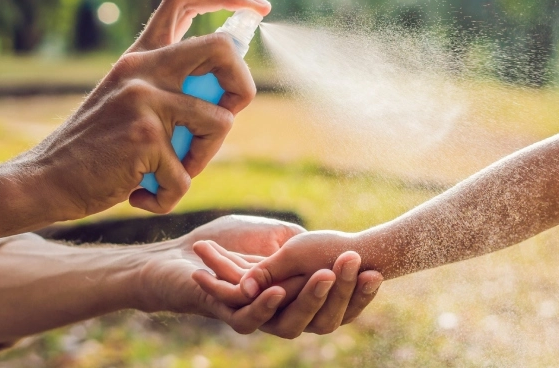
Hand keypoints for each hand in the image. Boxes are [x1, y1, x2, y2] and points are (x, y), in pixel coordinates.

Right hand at [20, 0, 271, 218]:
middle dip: (243, 86)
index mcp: (140, 56)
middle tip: (227, 116)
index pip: (184, 0)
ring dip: (204, 159)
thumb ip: (170, 88)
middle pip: (222, 49)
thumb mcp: (129, 102)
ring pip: (221, 122)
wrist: (46, 179)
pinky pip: (188, 175)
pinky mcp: (145, 137)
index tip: (257, 7)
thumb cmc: (97, 149)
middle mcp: (142, 69)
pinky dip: (170, 196)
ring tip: (170, 172)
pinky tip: (142, 194)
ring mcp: (144, 100)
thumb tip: (230, 92)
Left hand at [133, 216, 382, 337]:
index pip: (339, 304)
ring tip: (324, 275)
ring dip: (308, 297)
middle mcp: (282, 315)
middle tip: (354, 263)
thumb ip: (304, 246)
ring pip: (291, 322)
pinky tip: (276, 291)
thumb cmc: (228, 242)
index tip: (377, 272)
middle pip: (322, 317)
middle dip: (341, 290)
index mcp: (299, 299)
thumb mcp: (278, 237)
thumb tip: (342, 249)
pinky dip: (264, 305)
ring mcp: (257, 319)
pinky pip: (251, 320)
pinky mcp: (228, 316)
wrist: (181, 253)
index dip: (359, 293)